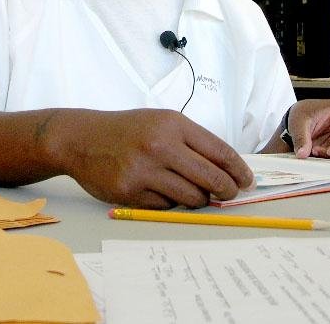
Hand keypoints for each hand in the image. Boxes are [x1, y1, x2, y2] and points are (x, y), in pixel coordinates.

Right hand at [54, 109, 253, 208]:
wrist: (81, 138)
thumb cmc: (127, 131)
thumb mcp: (161, 122)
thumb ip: (191, 142)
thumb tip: (228, 170)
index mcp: (174, 124)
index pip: (219, 151)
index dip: (239, 170)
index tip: (247, 181)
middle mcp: (161, 145)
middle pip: (211, 177)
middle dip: (226, 190)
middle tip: (228, 194)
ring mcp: (145, 169)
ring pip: (191, 197)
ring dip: (198, 199)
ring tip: (193, 193)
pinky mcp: (130, 191)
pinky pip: (165, 206)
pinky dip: (169, 202)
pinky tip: (159, 190)